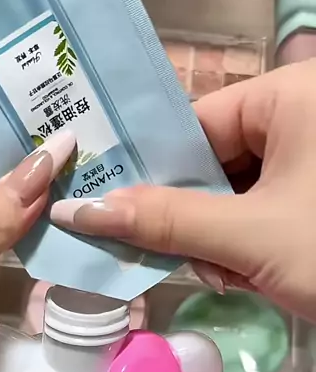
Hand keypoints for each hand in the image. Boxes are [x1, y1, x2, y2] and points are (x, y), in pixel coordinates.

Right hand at [50, 61, 315, 320]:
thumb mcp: (249, 237)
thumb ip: (164, 221)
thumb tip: (80, 210)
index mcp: (291, 95)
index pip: (197, 123)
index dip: (156, 171)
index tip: (122, 213)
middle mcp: (305, 114)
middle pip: (216, 161)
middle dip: (199, 220)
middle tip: (195, 262)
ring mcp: (315, 156)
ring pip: (239, 191)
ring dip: (223, 240)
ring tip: (236, 276)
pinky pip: (267, 207)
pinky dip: (252, 244)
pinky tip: (255, 275)